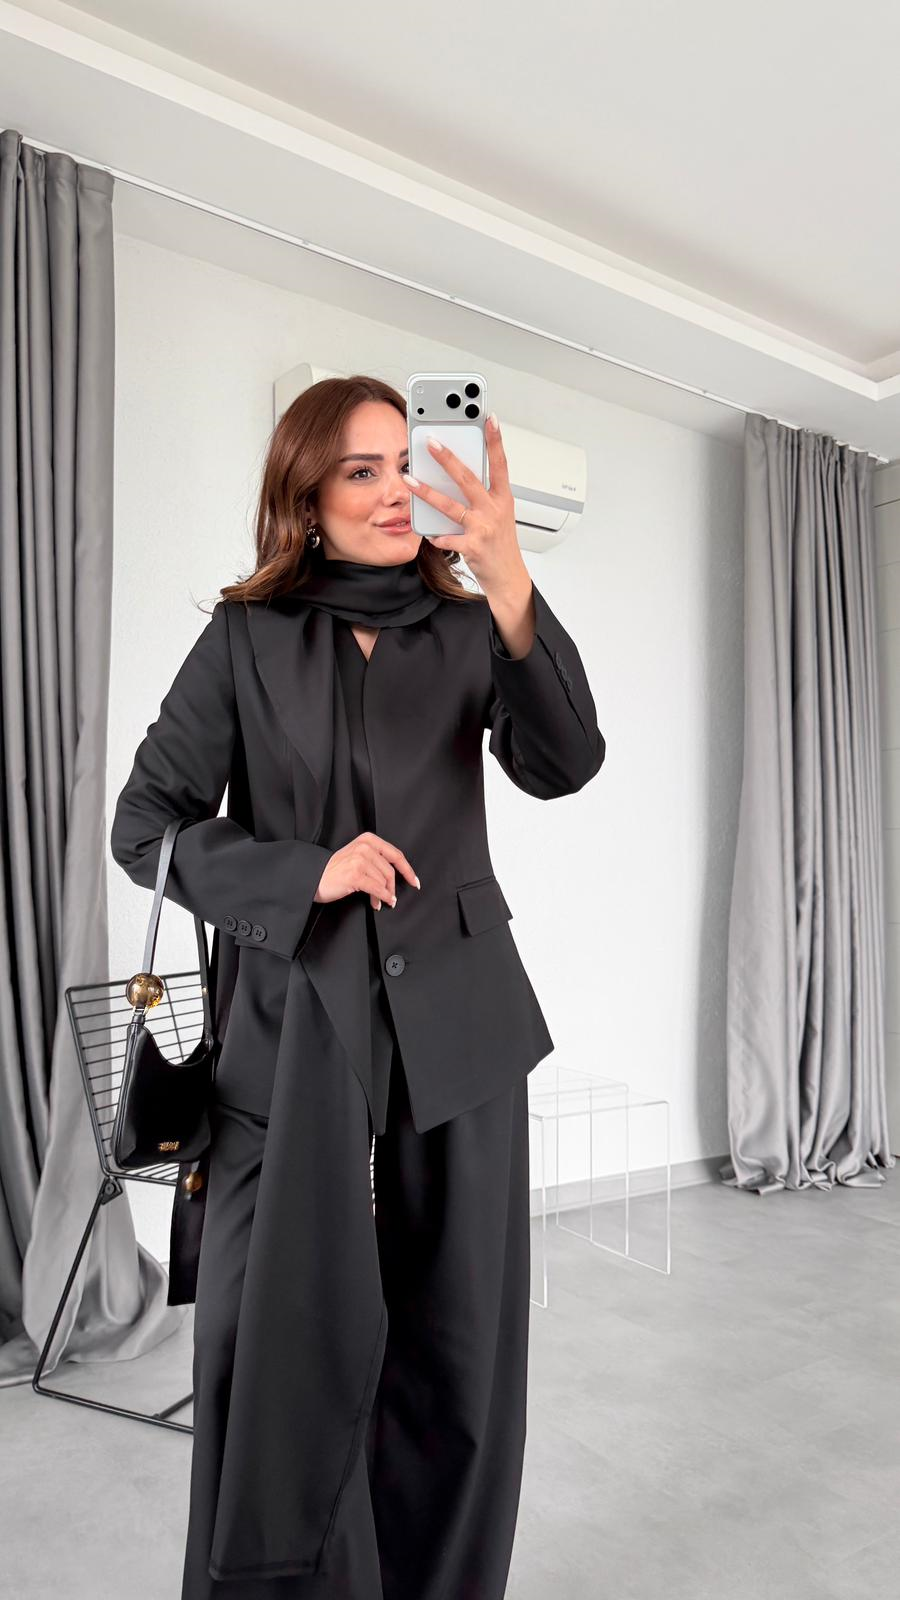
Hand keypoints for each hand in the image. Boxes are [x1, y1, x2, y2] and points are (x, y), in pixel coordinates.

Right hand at [315, 831, 420, 910]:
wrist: (314, 877)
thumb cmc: (336, 870)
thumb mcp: (357, 855)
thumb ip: (376, 859)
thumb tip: (398, 876)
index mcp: (368, 840)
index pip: (396, 855)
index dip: (407, 871)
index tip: (414, 882)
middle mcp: (364, 847)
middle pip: (390, 871)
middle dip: (392, 888)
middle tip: (391, 898)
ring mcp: (359, 860)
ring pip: (383, 881)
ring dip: (383, 895)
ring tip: (377, 902)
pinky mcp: (354, 875)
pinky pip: (377, 889)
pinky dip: (381, 898)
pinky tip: (379, 903)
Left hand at [402, 414, 528, 596]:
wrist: (508, 577)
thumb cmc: (500, 545)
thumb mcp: (498, 515)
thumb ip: (481, 496)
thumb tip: (456, 478)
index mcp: (502, 499)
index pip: (500, 464)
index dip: (495, 441)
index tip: (489, 419)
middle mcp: (493, 510)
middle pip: (468, 479)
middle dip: (448, 459)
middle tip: (431, 443)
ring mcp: (483, 528)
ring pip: (451, 506)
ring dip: (427, 492)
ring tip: (409, 480)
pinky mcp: (473, 547)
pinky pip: (447, 538)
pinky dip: (437, 536)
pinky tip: (429, 534)